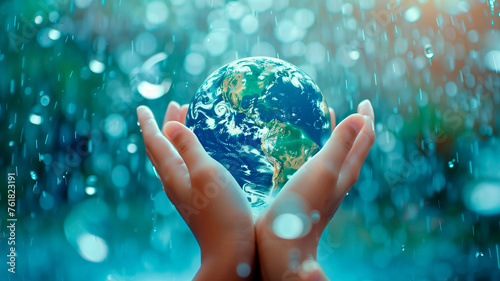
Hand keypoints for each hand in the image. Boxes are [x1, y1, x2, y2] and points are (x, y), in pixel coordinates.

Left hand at [137, 102, 255, 279]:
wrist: (230, 249)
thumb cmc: (221, 210)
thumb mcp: (206, 172)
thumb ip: (189, 148)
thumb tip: (170, 125)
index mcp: (173, 173)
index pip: (155, 142)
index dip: (148, 123)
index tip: (141, 107)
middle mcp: (174, 182)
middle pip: (162, 149)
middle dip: (165, 126)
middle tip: (174, 106)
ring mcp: (185, 192)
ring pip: (174, 158)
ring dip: (177, 138)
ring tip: (186, 122)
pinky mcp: (197, 199)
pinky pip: (185, 167)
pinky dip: (187, 152)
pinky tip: (197, 154)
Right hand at [255, 100, 374, 280]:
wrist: (282, 244)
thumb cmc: (302, 207)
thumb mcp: (323, 170)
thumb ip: (340, 144)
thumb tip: (359, 118)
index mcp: (346, 172)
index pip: (365, 140)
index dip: (366, 119)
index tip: (364, 101)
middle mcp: (338, 179)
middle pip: (354, 148)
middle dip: (356, 126)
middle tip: (355, 109)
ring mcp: (323, 188)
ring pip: (336, 156)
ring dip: (338, 137)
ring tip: (331, 122)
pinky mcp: (307, 193)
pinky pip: (318, 164)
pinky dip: (318, 149)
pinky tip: (304, 150)